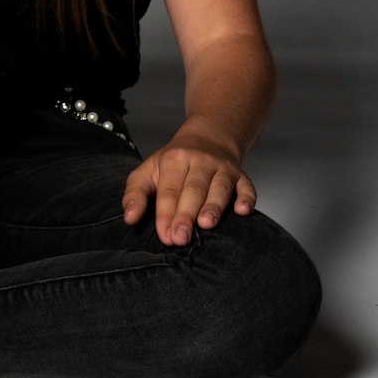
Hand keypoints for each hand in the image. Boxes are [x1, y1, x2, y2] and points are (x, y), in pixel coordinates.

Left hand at [122, 132, 255, 246]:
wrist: (207, 139)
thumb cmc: (173, 164)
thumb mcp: (148, 172)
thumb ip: (135, 194)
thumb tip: (130, 218)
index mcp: (175, 159)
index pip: (169, 189)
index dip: (166, 213)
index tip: (165, 235)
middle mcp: (201, 161)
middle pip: (193, 189)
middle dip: (186, 214)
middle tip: (180, 238)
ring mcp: (223, 168)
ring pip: (219, 188)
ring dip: (214, 206)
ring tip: (207, 225)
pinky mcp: (241, 176)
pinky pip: (247, 187)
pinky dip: (247, 199)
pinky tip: (243, 211)